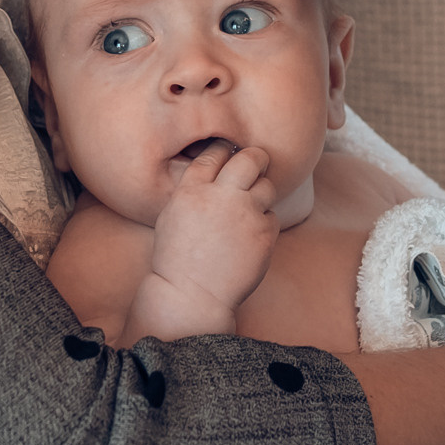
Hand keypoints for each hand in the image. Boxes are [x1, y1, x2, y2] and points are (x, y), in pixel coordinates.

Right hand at [131, 144, 277, 339]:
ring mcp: (245, 215)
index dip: (224, 150)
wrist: (192, 295)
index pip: (214, 153)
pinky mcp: (264, 234)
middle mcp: (220, 197)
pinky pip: (272, 217)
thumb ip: (194, 189)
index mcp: (192, 190)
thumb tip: (217, 171)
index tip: (229, 153)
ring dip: (261, 194)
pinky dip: (263, 224)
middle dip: (256, 158)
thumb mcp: (172, 215)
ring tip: (249, 209)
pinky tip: (248, 238)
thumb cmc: (177, 258)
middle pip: (249, 159)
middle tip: (257, 163)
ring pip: (267, 186)